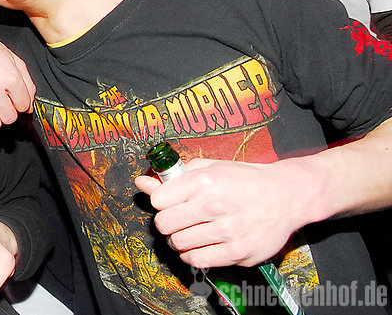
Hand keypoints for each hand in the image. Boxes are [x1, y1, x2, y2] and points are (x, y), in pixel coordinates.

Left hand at [134, 158, 309, 268]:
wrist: (287, 195)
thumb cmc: (246, 180)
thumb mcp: (209, 168)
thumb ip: (174, 176)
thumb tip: (142, 182)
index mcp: (204, 181)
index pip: (158, 200)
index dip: (161, 202)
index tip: (170, 202)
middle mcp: (213, 205)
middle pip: (164, 224)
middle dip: (167, 222)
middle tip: (179, 219)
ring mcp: (227, 231)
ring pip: (179, 244)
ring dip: (179, 240)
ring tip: (191, 232)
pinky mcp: (238, 252)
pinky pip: (198, 260)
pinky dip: (193, 255)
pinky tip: (200, 245)